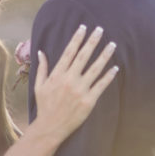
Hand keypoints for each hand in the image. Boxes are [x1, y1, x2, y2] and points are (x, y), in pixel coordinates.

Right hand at [32, 24, 117, 144]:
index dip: (77, 39)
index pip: (69, 52)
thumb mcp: (39, 86)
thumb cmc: (44, 106)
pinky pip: (101, 85)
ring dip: (104, 55)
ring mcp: (80, 90)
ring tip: (112, 44)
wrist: (50, 127)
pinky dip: (109, 76)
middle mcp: (69, 79)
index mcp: (57, 74)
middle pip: (83, 56)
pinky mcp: (88, 101)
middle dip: (92, 41)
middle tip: (100, 30)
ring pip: (95, 68)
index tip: (83, 28)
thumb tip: (40, 52)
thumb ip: (42, 68)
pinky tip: (116, 67)